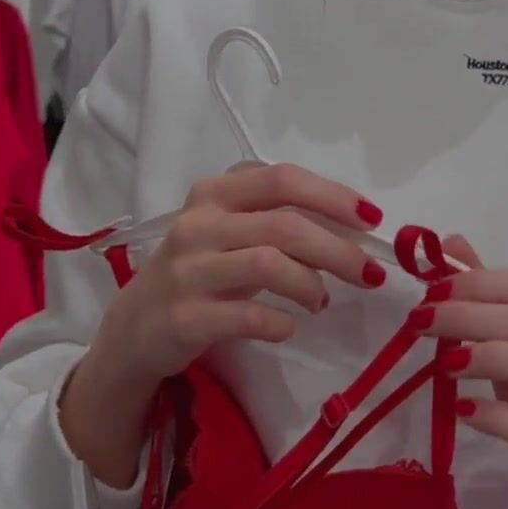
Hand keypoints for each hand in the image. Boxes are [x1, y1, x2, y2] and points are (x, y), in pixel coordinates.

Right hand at [62, 163, 385, 486]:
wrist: (135, 329)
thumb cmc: (200, 273)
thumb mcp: (230, 234)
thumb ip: (278, 221)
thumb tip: (353, 226)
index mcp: (213, 194)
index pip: (281, 180)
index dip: (333, 196)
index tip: (372, 219)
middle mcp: (197, 225)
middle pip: (284, 225)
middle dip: (338, 249)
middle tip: (370, 274)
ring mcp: (187, 271)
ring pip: (269, 264)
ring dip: (310, 285)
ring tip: (321, 300)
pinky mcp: (184, 318)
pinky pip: (247, 315)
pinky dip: (279, 321)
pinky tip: (287, 327)